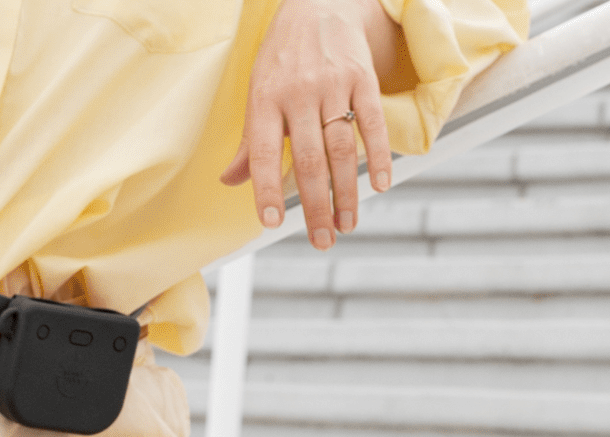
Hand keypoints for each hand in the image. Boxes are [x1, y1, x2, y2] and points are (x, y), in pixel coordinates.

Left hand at [222, 0, 399, 249]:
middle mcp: (298, 92)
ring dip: (346, 193)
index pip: (263, 152)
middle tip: (321, 240)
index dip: (266, 189)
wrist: (319, 3)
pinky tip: (380, 185)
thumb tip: (229, 181)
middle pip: (309, 160)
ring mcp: (333, 84)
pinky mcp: (362, 77)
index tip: (271, 223)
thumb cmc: (283, 58)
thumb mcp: (258, 92)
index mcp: (265, 99)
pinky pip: (372, 123)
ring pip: (341, 148)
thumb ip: (249, 142)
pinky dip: (378, 156)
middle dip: (316, 206)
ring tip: (346, 225)